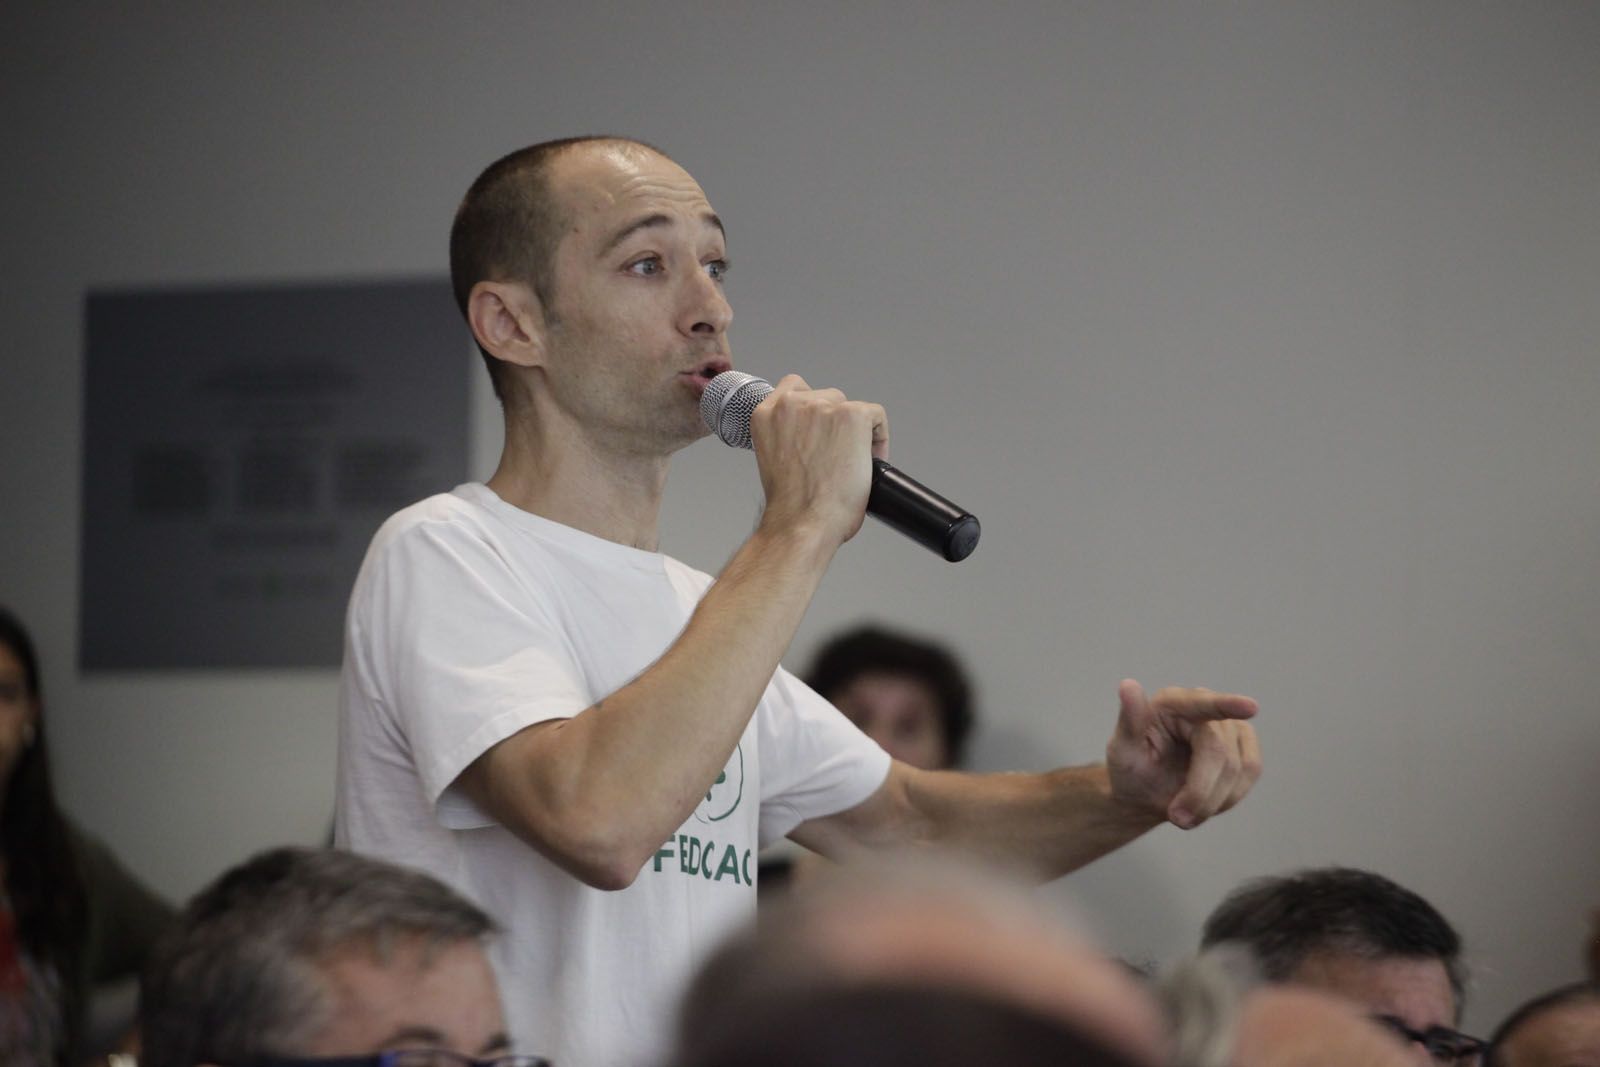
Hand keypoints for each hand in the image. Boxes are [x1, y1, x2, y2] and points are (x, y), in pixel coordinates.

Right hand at [750, 374, 887, 545]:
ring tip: (852, 461)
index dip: (811, 414)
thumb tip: (814, 437)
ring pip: (850, 407)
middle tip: (837, 455)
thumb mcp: (773, 458)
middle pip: (826, 398)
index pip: (793, 390)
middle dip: (833, 425)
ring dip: (855, 431)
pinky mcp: (853, 415)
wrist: (802, 522)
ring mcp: (823, 407)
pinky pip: (876, 415)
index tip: (818, 435)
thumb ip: (788, 436)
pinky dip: (878, 438)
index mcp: (767, 414)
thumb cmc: (789, 504)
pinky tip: (869, 460)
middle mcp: (792, 404)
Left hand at [1105, 680, 1260, 828]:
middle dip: (1200, 793)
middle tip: (1176, 818)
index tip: (1251, 707)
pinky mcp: (1245, 745)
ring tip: (1184, 813)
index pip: (1202, 703)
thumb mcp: (1122, 750)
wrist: (1147, 793)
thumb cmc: (1131, 769)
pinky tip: (1204, 802)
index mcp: (1172, 703)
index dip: (1227, 705)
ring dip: (1212, 801)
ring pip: (1239, 767)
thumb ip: (1128, 720)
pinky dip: (1228, 797)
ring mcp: (1229, 725)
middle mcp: (1204, 708)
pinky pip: (1250, 773)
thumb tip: (1128, 685)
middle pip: (1219, 753)